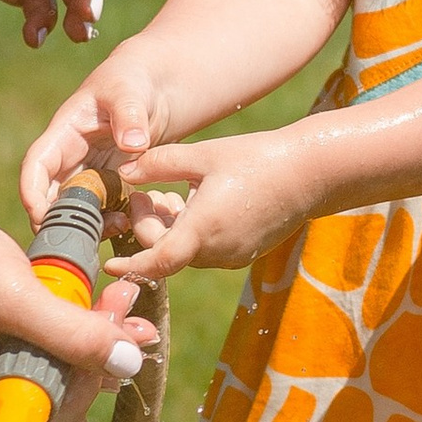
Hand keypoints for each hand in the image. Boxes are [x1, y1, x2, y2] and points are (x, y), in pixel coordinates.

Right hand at [0, 189, 155, 421]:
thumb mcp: (16, 297)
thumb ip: (74, 334)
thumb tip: (131, 363)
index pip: (53, 415)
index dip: (94, 375)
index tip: (127, 331)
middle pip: (52, 391)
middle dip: (94, 347)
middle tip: (125, 301)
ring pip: (44, 366)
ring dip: (80, 331)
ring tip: (112, 294)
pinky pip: (25, 348)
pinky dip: (53, 323)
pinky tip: (75, 294)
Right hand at [18, 40, 179, 219]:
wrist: (153, 87)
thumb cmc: (133, 80)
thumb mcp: (129, 91)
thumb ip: (129, 114)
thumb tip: (132, 144)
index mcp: (64, 134)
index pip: (36, 166)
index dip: (31, 192)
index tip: (40, 215)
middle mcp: (70, 158)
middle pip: (50, 196)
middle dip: (59, 220)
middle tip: (84, 236)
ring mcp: (89, 173)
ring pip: (75, 209)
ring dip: (88, 225)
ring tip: (117, 225)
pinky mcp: (109, 184)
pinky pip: (102, 210)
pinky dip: (111, 220)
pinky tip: (130, 221)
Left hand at [106, 129, 313, 282]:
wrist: (311, 172)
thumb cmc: (256, 158)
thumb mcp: (202, 155)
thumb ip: (158, 164)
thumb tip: (124, 171)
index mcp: (202, 229)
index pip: (156, 263)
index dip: (130, 266)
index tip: (110, 263)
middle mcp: (217, 251)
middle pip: (167, 252)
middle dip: (150, 226)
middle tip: (148, 193)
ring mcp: (234, 254)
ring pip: (187, 251)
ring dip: (171, 229)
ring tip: (174, 194)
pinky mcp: (246, 251)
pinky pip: (208, 249)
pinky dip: (193, 232)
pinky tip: (197, 201)